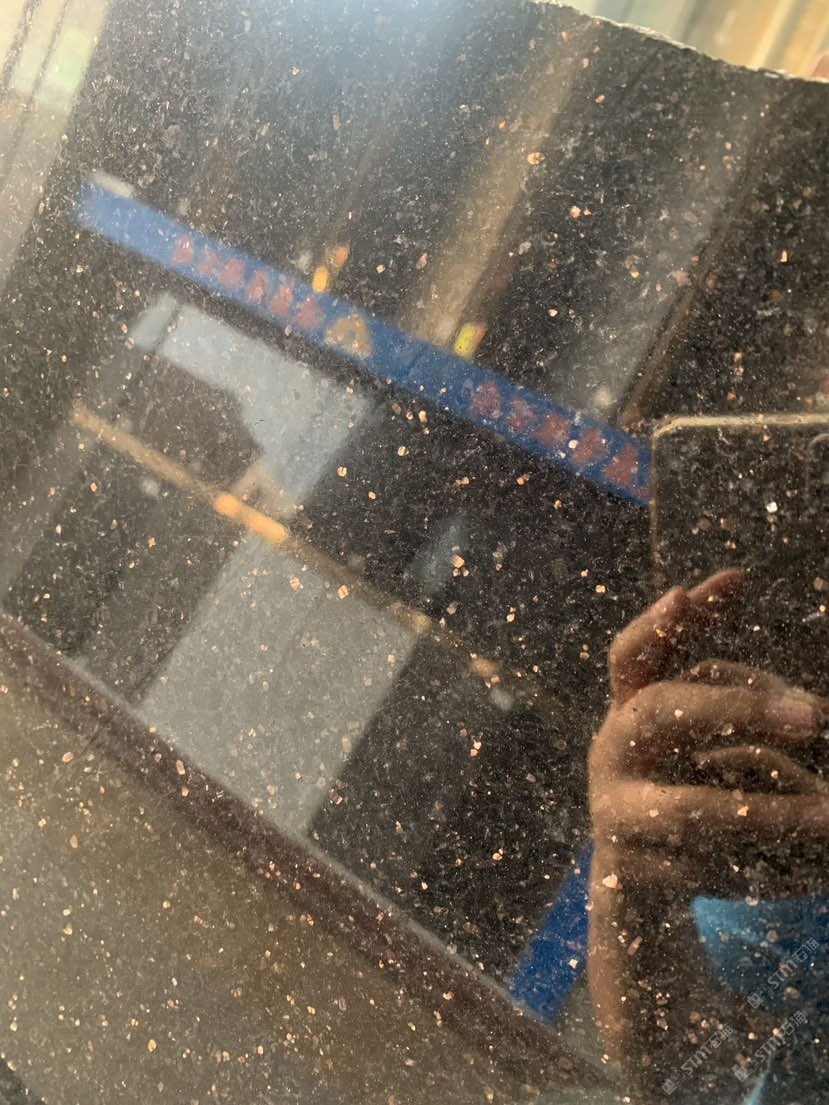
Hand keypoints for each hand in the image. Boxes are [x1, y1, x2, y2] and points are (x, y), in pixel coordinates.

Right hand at [589, 570, 828, 897]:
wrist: (634, 893)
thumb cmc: (681, 791)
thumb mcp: (706, 741)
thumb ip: (740, 702)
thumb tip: (813, 707)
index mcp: (629, 709)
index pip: (641, 652)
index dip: (669, 623)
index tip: (719, 584)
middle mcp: (612, 750)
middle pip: (664, 710)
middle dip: (739, 708)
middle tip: (818, 718)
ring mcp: (614, 810)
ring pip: (694, 807)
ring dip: (771, 813)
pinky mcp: (630, 871)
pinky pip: (707, 865)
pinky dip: (763, 868)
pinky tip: (813, 872)